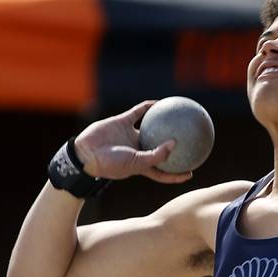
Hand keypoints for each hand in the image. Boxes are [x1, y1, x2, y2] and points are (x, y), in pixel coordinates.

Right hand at [73, 101, 192, 183]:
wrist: (86, 153)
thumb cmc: (112, 164)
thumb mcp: (137, 164)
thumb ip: (157, 155)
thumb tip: (175, 144)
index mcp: (142, 165)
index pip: (163, 172)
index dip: (177, 174)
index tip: (192, 172)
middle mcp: (138, 150)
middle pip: (159, 149)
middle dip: (173, 146)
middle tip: (191, 141)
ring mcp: (130, 136)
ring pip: (150, 128)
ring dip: (162, 122)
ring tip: (178, 115)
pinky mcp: (121, 123)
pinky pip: (138, 112)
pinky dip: (147, 107)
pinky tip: (159, 102)